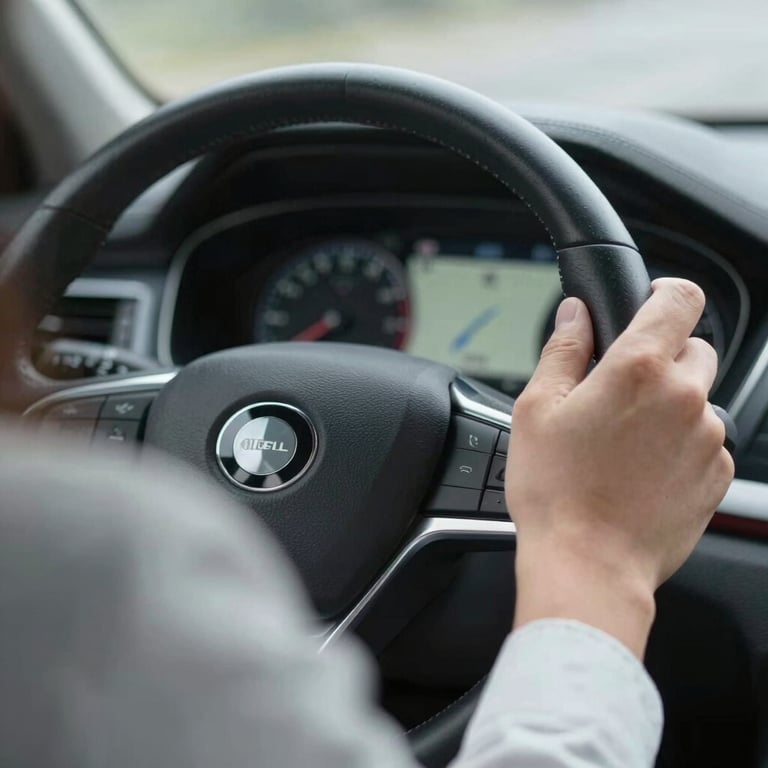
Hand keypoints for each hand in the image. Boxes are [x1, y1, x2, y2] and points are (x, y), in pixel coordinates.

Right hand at [507, 278, 733, 657]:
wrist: (589, 564)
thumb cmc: (556, 491)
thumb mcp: (537, 409)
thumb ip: (562, 349)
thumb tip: (575, 314)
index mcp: (638, 369)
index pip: (681, 299)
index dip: (666, 293)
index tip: (652, 304)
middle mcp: (685, 396)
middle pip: (693, 348)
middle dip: (662, 358)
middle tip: (620, 391)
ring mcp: (707, 437)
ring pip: (699, 397)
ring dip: (671, 405)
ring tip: (625, 443)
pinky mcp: (717, 474)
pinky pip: (706, 440)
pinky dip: (681, 444)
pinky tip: (642, 469)